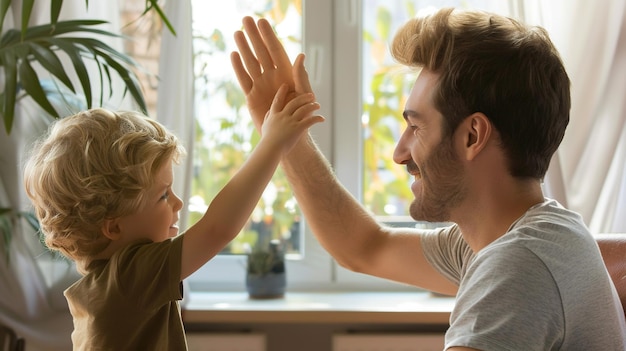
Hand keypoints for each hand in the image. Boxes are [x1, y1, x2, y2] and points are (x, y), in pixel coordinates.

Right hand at [231, 16, 313, 131]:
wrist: (290, 132)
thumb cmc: (302, 113)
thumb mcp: (304, 93)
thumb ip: (300, 75)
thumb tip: (300, 56)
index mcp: (285, 73)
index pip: (275, 50)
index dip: (269, 36)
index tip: (262, 22)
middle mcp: (271, 76)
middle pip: (261, 52)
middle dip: (254, 36)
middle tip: (246, 19)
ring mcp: (260, 84)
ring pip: (250, 62)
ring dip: (244, 47)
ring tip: (237, 32)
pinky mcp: (252, 96)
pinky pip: (244, 79)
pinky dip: (238, 67)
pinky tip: (234, 54)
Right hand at [261, 84, 323, 153]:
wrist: (270, 149)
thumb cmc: (267, 141)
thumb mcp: (265, 127)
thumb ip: (268, 117)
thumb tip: (270, 111)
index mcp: (274, 115)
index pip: (278, 100)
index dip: (281, 92)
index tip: (285, 85)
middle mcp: (282, 116)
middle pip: (294, 102)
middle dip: (303, 97)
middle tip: (311, 95)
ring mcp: (290, 122)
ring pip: (304, 109)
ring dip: (312, 106)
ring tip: (318, 105)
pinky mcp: (297, 128)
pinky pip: (310, 121)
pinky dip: (317, 119)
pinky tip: (322, 119)